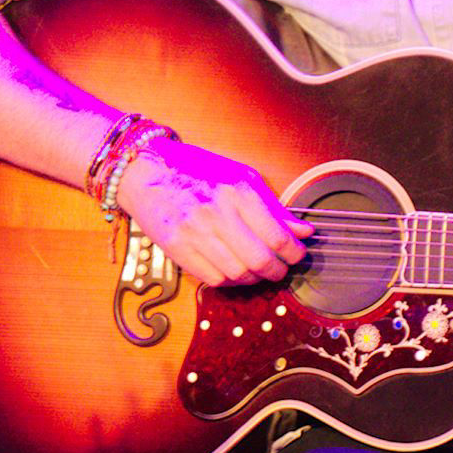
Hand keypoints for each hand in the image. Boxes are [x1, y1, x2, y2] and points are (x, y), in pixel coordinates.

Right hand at [115, 139, 310, 288]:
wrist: (148, 172)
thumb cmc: (196, 171)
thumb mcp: (241, 177)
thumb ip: (273, 208)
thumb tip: (303, 231)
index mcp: (238, 191)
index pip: (277, 236)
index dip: (293, 253)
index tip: (297, 255)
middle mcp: (217, 212)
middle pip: (260, 260)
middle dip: (277, 271)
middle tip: (281, 269)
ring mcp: (195, 233)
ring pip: (238, 274)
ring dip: (255, 279)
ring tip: (259, 271)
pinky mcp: (177, 249)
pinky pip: (213, 279)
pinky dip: (230, 281)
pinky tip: (235, 272)